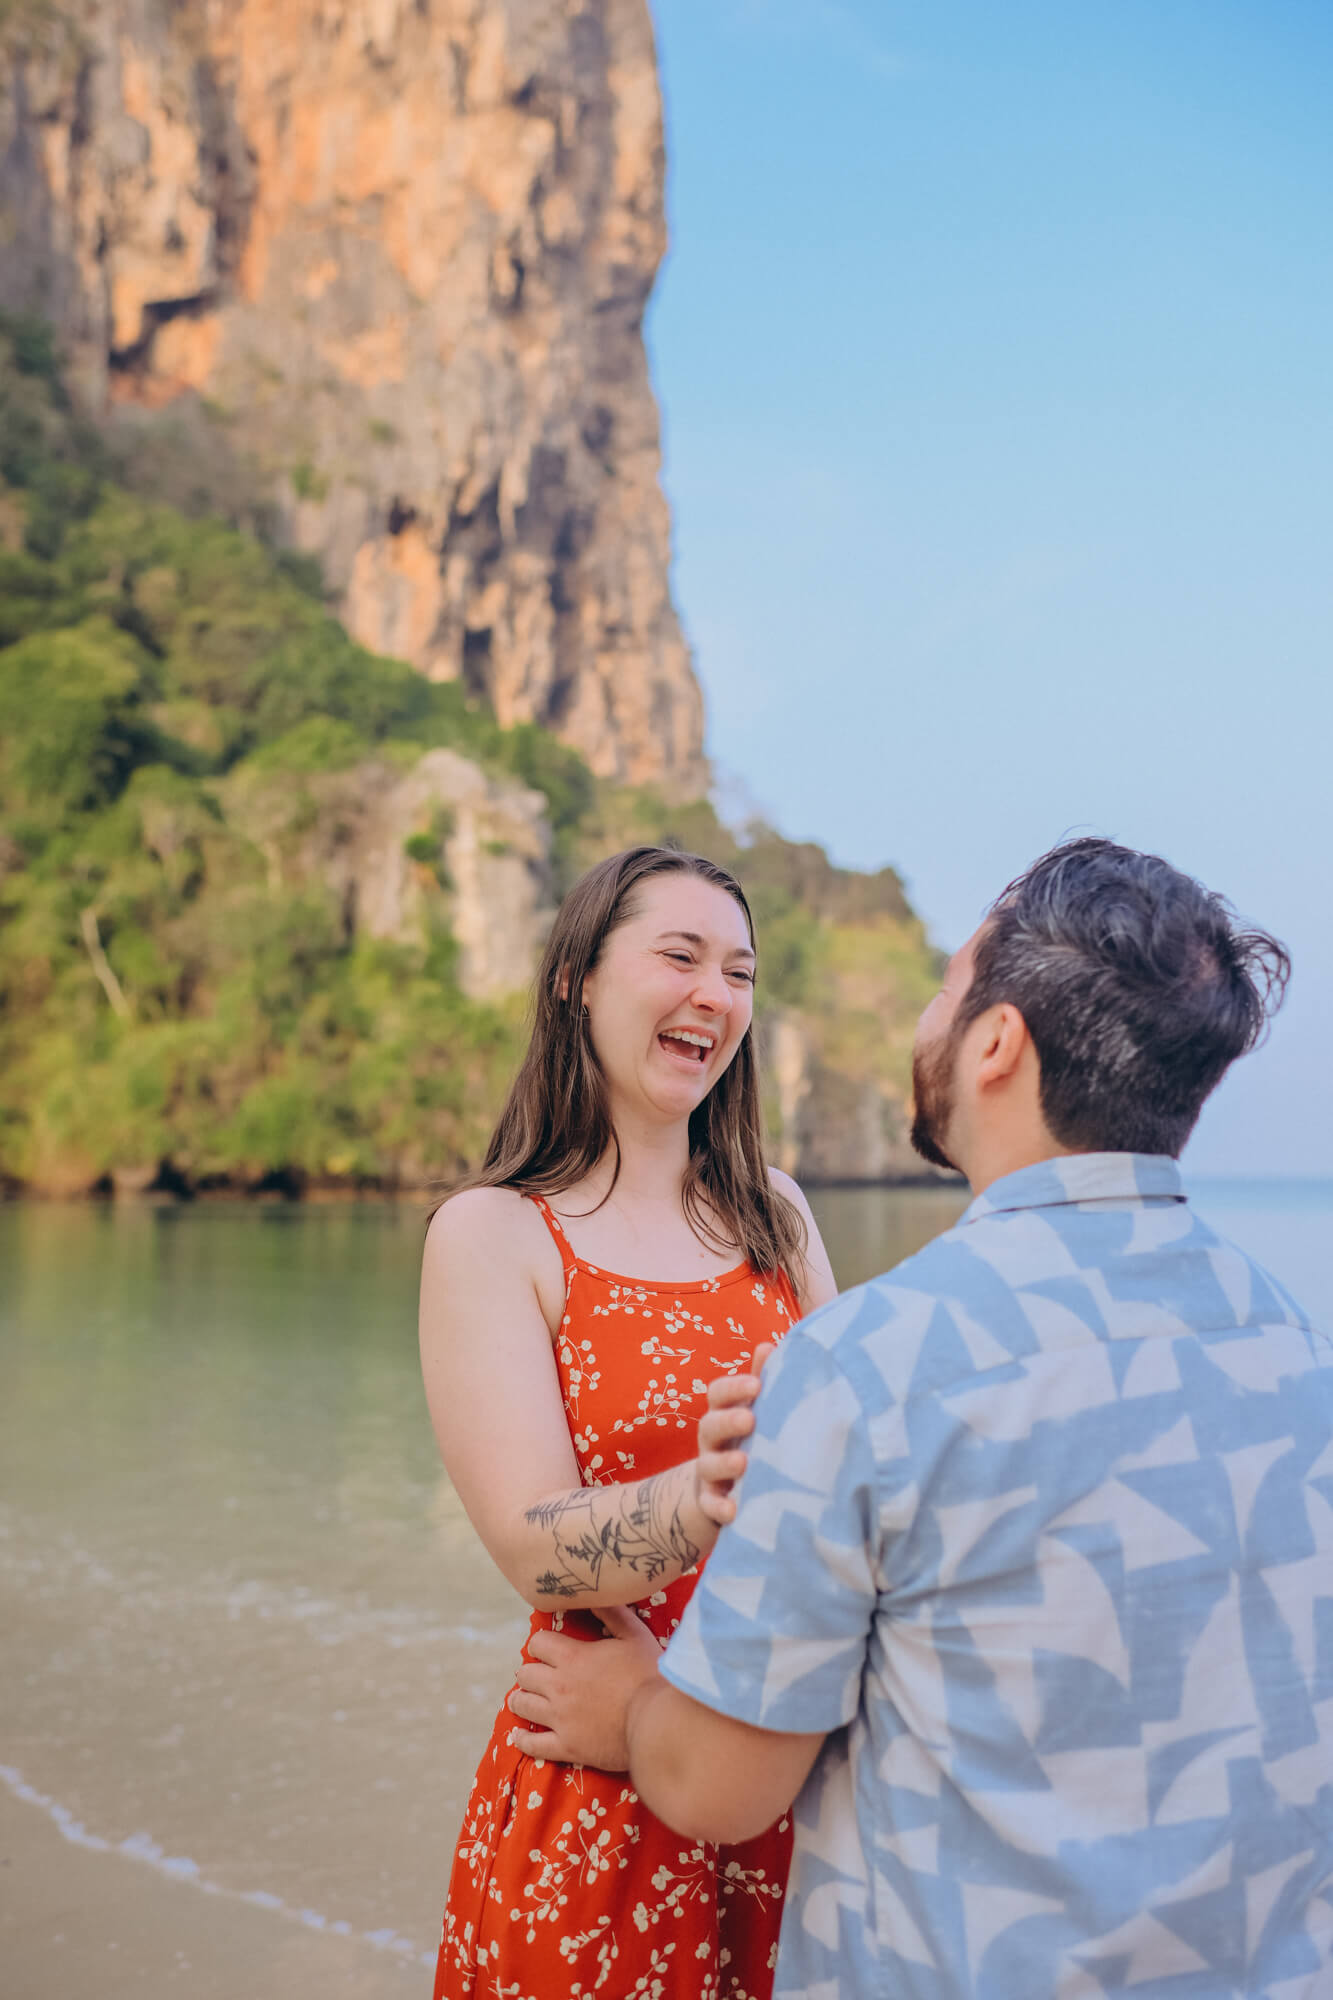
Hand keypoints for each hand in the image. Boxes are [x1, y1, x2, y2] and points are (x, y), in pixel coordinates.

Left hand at [508, 1604, 661, 1769]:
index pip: (538, 1643)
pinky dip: (523, 1739)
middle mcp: (559, 1686)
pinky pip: (533, 1745)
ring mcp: (560, 1719)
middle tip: (537, 1675)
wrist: (657, 1722)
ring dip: (521, 1700)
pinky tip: (519, 1736)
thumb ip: (612, 1613)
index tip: (546, 1648)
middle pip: (525, 1675)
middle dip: (529, 1672)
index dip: (541, 1644)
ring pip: (523, 1706)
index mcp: (573, 1657)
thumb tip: (594, 1596)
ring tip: (522, 1699)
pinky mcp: (566, 1747)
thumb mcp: (634, 1635)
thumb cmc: (649, 1675)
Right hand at [694, 1341, 774, 1527]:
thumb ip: (760, 1379)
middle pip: (710, 1425)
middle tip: (750, 1420)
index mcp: (723, 1413)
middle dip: (728, 1421)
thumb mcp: (752, 1410)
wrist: (725, 1490)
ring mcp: (709, 1472)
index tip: (756, 1385)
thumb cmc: (748, 1440)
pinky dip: (719, 1508)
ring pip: (708, 1465)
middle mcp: (712, 1440)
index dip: (734, 1387)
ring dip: (723, 1463)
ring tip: (743, 1463)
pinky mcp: (711, 1503)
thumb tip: (769, 1345)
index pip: (718, 1393)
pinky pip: (710, 1505)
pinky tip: (733, 1511)